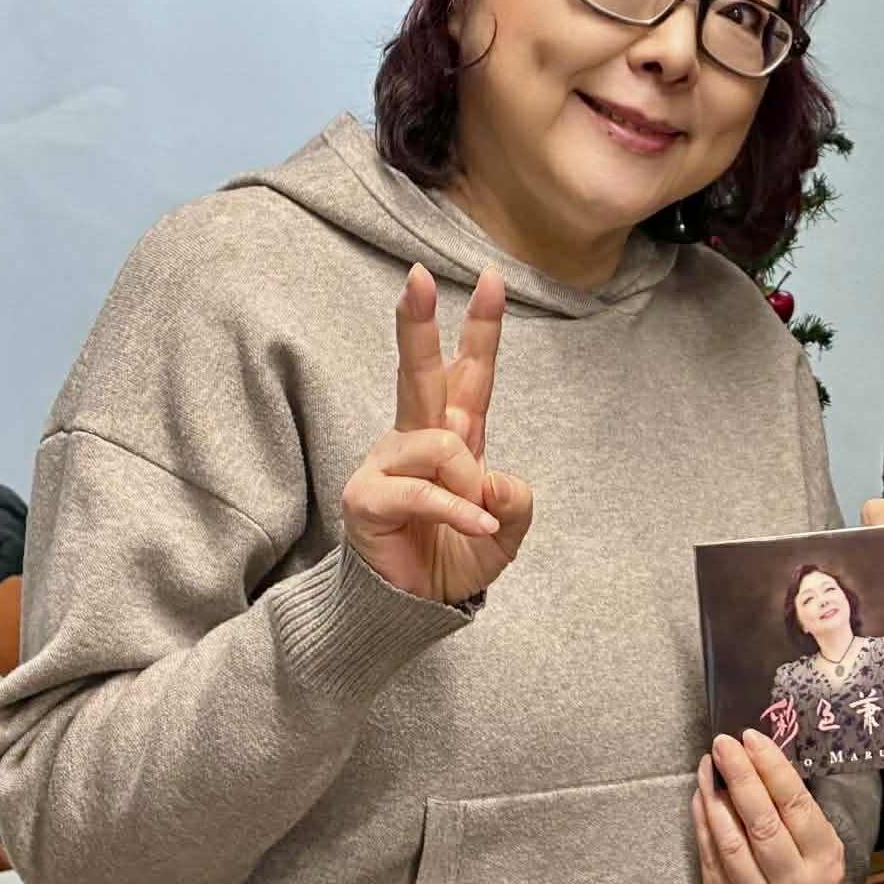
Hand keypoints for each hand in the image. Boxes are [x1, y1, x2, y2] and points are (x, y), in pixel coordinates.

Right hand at [341, 264, 534, 603]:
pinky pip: (426, 490)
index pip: (469, 373)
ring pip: (441, 442)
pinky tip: (478, 526)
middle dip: (418, 323)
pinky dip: (460, 510)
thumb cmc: (455, 557)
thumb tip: (492, 479)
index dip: (481, 328)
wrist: (414, 608)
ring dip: (470, 484)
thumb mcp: (507, 531)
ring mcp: (387, 464)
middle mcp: (418, 439)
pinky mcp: (367, 496)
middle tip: (415, 276)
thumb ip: (515, 500)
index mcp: (456, 434)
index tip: (492, 279)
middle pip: (420, 371)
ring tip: (477, 519)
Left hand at [691, 730, 845, 883]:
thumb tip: (749, 750)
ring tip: (707, 767)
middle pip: (762, 825)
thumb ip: (785, 799)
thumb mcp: (809, 830)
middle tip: (723, 744)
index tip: (751, 737)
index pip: (796, 805)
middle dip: (740, 778)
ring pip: (731, 844)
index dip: (772, 768)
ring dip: (714, 799)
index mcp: (824, 859)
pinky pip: (710, 857)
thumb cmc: (797, 853)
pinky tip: (701, 795)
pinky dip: (703, 822)